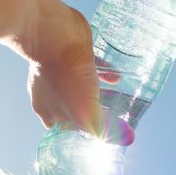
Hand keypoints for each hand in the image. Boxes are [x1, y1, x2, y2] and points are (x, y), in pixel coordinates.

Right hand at [24, 0, 134, 144]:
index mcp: (48, 111)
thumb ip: (105, 128)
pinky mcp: (70, 55)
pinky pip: (90, 66)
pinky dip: (103, 72)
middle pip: (75, 108)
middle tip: (113, 116)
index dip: (82, 134)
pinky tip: (117, 75)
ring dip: (100, 93)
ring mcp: (59, 72)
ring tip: (119, 97)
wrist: (54, 34)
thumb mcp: (87, 112)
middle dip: (94, 112)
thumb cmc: (66, 77)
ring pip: (82, 88)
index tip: (100, 134)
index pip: (64, 130)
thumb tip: (127, 139)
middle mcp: (51, 93)